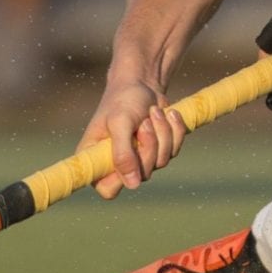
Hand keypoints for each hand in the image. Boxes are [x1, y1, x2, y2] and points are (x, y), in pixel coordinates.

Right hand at [81, 72, 187, 199]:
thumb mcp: (120, 123)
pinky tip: (169, 114)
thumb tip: (133, 185)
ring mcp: (140, 159)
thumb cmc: (123, 99)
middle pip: (142, 175)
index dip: (123, 178)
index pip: (107, 189)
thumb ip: (123, 154)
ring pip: (161, 162)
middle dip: (149, 146)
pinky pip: (174, 150)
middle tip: (145, 122)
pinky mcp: (158, 150)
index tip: (133, 155)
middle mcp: (117, 163)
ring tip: (154, 112)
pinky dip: (175, 130)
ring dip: (163, 134)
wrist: (143, 82)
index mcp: (96, 159)